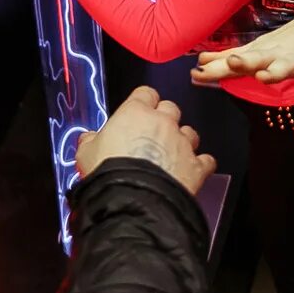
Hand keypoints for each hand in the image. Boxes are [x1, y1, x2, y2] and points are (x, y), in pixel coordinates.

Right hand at [76, 85, 215, 194]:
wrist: (133, 199)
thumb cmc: (109, 173)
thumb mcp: (86, 154)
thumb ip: (90, 142)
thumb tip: (88, 139)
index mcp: (135, 113)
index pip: (145, 93)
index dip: (143, 102)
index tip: (139, 110)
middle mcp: (163, 123)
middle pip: (170, 109)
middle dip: (164, 119)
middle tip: (153, 134)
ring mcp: (182, 143)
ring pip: (190, 132)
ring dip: (183, 140)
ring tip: (171, 153)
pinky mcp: (196, 166)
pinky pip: (206, 160)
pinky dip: (201, 164)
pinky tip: (193, 170)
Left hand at [192, 15, 293, 84]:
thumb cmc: (288, 41)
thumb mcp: (256, 50)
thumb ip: (228, 59)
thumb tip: (201, 62)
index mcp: (259, 54)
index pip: (234, 63)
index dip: (216, 69)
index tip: (196, 73)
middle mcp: (275, 55)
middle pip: (257, 59)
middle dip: (243, 62)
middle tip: (230, 62)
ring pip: (285, 65)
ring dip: (275, 70)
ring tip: (264, 75)